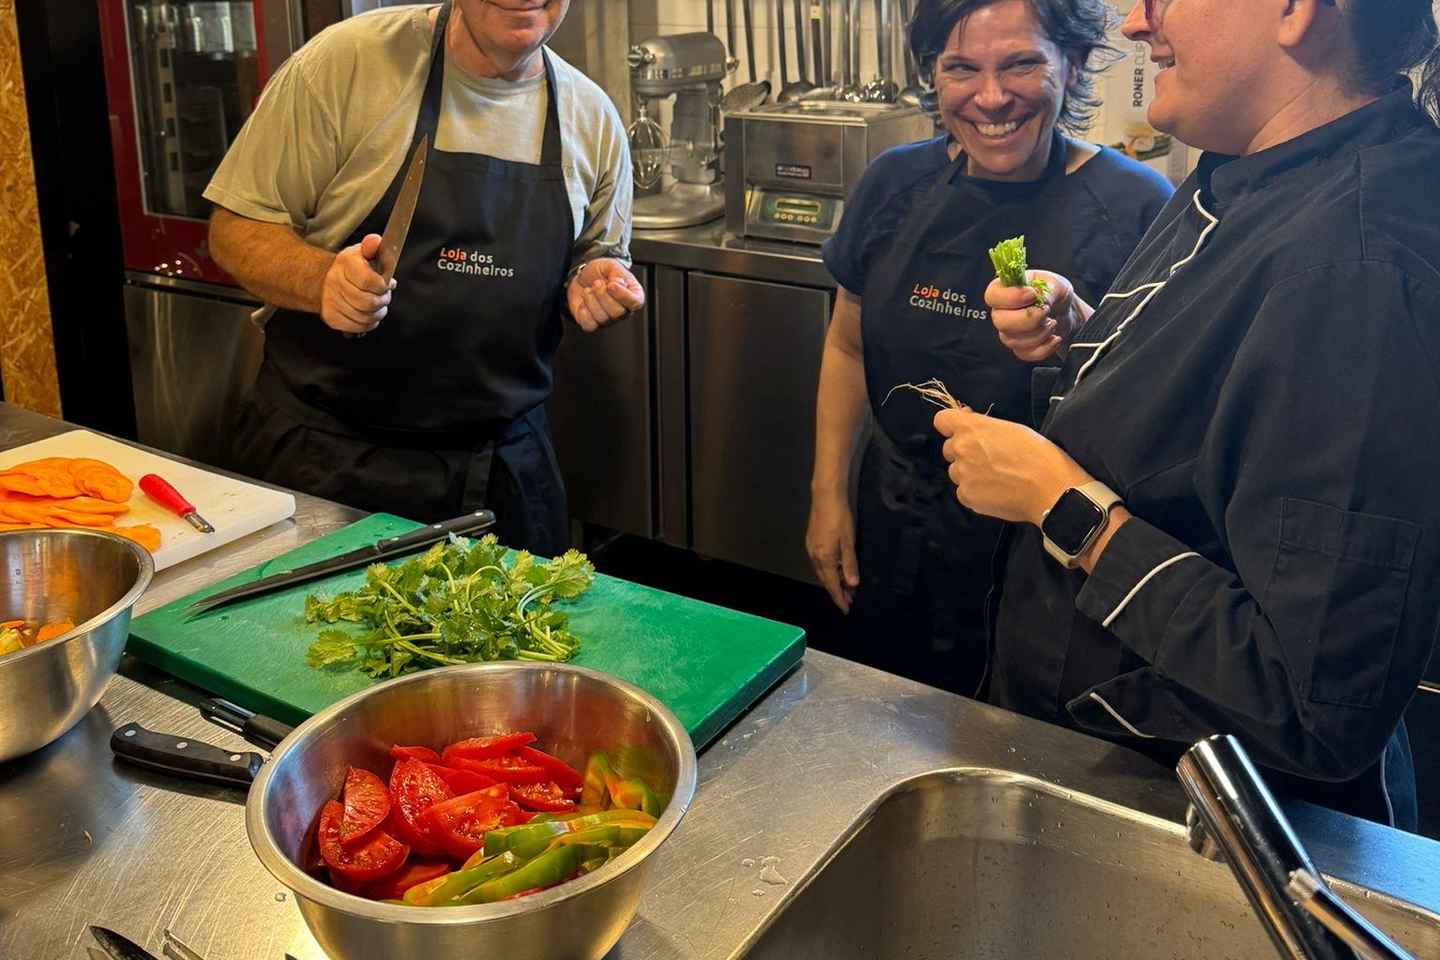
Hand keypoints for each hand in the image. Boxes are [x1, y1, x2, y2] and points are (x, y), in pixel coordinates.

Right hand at [320, 233, 392, 333]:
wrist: (326, 280)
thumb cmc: (351, 267)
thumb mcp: (363, 251)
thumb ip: (373, 246)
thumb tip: (375, 241)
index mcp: (345, 263)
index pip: (368, 281)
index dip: (383, 286)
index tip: (388, 284)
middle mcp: (335, 282)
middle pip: (368, 303)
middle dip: (383, 301)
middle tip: (385, 296)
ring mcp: (331, 302)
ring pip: (365, 317)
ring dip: (378, 313)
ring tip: (379, 305)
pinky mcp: (332, 318)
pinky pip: (358, 327)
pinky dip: (369, 323)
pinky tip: (370, 314)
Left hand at [567, 258, 645, 331]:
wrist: (581, 277)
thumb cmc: (599, 273)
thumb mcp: (610, 265)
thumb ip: (618, 272)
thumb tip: (618, 284)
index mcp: (632, 295)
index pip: (636, 302)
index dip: (622, 295)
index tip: (611, 285)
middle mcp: (623, 310)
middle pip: (618, 312)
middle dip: (603, 295)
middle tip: (597, 283)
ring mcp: (608, 319)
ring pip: (602, 318)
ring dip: (591, 300)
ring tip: (590, 290)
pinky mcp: (593, 324)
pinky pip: (589, 324)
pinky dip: (583, 312)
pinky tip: (584, 302)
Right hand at [806, 492, 859, 612]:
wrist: (825, 497)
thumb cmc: (840, 518)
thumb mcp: (849, 542)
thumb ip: (850, 564)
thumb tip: (852, 585)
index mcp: (824, 559)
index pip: (832, 585)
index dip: (839, 598)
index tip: (846, 609)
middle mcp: (815, 557)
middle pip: (825, 580)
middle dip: (837, 591)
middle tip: (850, 599)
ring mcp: (811, 549)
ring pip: (822, 572)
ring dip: (833, 581)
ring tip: (845, 586)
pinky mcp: (811, 542)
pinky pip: (819, 563)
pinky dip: (828, 571)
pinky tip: (836, 569)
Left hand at [934, 407, 1090, 524]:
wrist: (1050, 489)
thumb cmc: (1038, 454)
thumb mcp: (1011, 428)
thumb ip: (983, 426)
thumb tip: (967, 421)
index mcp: (971, 428)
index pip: (942, 420)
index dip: (952, 425)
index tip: (966, 431)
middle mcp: (961, 449)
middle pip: (949, 448)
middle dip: (964, 451)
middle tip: (990, 458)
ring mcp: (962, 475)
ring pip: (956, 471)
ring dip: (970, 473)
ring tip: (997, 477)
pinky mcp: (966, 497)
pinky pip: (964, 491)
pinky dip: (976, 492)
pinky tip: (997, 491)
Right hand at [986, 270, 1078, 361]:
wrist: (1065, 310)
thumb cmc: (1054, 292)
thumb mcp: (1054, 283)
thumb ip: (1046, 290)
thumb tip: (1041, 299)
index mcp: (1004, 290)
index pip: (993, 296)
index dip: (1011, 297)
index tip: (1033, 295)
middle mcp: (1002, 312)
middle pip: (1001, 322)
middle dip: (1028, 319)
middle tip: (1046, 311)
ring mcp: (1009, 332)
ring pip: (1014, 340)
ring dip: (1040, 333)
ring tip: (1052, 322)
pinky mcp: (1019, 347)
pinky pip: (1026, 353)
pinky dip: (1045, 347)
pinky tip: (1054, 337)